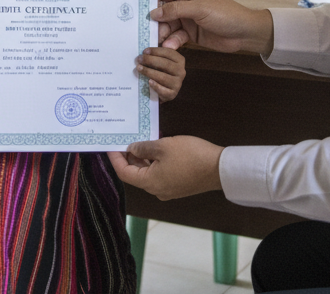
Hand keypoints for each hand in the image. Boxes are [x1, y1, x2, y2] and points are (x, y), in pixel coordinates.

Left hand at [108, 136, 224, 200]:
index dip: (115, 158)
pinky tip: (155, 148)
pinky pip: (160, 174)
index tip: (109, 146)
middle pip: (136, 174)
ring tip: (139, 140)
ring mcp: (168, 189)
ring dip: (142, 158)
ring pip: (148, 173)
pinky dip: (154, 162)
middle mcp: (157, 190)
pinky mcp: (178, 186)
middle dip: (129, 157)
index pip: (124, 172)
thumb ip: (143, 148)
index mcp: (150, 182)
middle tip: (124, 139)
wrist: (220, 169)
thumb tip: (132, 149)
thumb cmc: (191, 156)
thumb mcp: (163, 146)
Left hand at [137, 47, 184, 101]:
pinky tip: (149, 82)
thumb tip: (159, 33)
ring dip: (149, 72)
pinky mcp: (172, 94)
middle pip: (165, 64)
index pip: (169, 53)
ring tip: (139, 68)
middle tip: (139, 59)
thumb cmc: (160, 70)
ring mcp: (177, 84)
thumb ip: (161, 46)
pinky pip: (164, 90)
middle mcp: (181, 71)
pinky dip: (156, 86)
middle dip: (150, 61)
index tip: (144, 51)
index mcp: (180, 60)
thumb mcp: (162, 57)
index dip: (156, 51)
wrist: (163, 90)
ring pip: (163, 77)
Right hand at [152, 0, 274, 55]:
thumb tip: (154, 12)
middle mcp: (184, 4)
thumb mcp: (200, 9)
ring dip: (161, 34)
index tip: (134, 5)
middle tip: (142, 30)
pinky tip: (169, 47)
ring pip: (167, 26)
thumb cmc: (226, 14)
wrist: (245, 33)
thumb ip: (176, 9)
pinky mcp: (190, 34)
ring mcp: (187, 19)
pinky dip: (171, 42)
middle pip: (161, 11)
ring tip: (155, 42)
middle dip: (153, 20)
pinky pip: (175, 37)